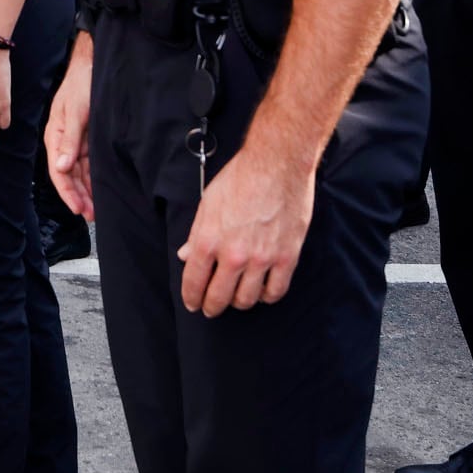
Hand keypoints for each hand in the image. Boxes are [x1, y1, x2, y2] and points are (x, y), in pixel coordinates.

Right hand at [44, 34, 94, 219]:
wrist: (92, 66)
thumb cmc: (81, 85)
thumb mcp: (76, 112)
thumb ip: (70, 141)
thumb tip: (61, 167)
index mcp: (55, 137)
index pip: (58, 172)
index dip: (68, 193)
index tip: (78, 209)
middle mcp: (64, 142)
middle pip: (68, 176)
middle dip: (78, 197)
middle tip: (91, 215)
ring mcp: (77, 141)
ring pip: (80, 173)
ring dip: (86, 190)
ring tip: (96, 209)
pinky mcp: (89, 138)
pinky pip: (90, 163)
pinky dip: (93, 177)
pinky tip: (99, 188)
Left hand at [178, 146, 316, 316]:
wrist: (277, 164)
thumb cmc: (241, 177)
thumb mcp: (208, 203)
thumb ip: (196, 234)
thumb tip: (186, 256)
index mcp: (208, 240)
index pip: (194, 282)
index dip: (191, 298)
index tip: (193, 303)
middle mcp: (234, 254)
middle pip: (219, 298)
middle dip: (211, 307)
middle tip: (212, 307)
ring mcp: (262, 258)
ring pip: (247, 299)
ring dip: (239, 301)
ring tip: (238, 295)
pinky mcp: (287, 257)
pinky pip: (276, 291)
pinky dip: (267, 296)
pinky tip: (262, 290)